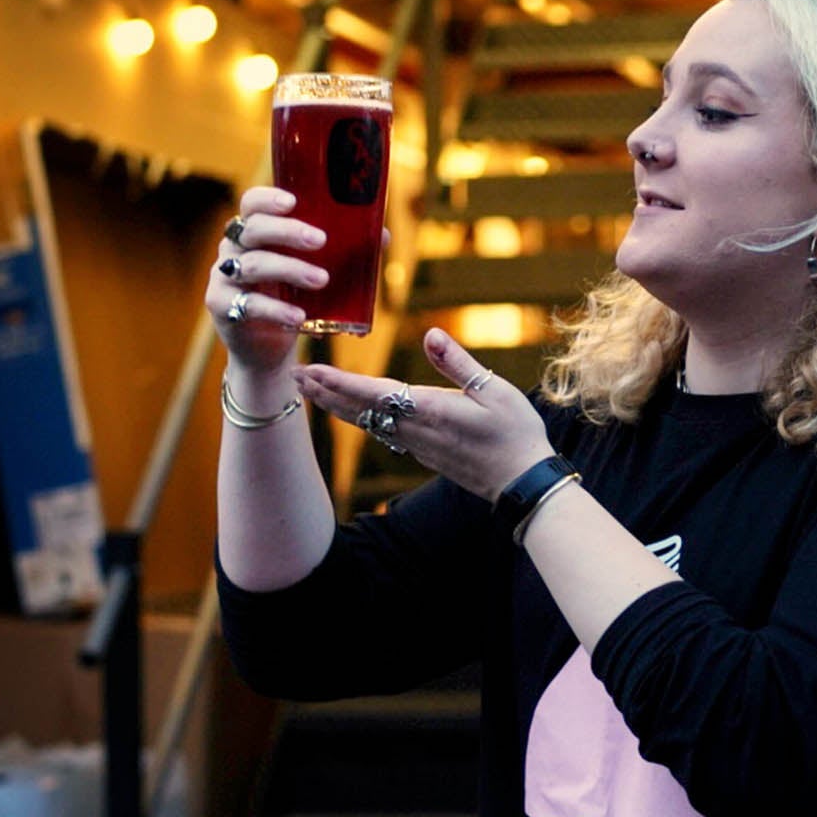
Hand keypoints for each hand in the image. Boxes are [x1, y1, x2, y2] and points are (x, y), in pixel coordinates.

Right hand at [208, 186, 342, 375]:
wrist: (266, 349)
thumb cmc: (292, 298)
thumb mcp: (315, 270)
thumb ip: (343, 251)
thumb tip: (382, 235)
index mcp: (255, 231)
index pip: (252, 203)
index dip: (268, 199)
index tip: (293, 202)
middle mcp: (234, 249)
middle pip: (253, 230)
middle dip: (288, 232)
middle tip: (321, 241)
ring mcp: (224, 277)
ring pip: (252, 265)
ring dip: (290, 269)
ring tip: (322, 280)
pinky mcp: (222, 306)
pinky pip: (248, 305)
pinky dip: (276, 310)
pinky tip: (299, 318)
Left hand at [294, 329, 554, 503]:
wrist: (523, 483)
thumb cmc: (515, 434)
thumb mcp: (495, 390)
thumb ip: (458, 363)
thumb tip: (430, 334)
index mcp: (430, 411)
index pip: (373, 393)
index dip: (339, 382)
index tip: (311, 371)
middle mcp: (415, 430)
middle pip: (358, 410)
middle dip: (324, 393)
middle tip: (293, 376)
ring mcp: (417, 446)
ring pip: (366, 423)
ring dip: (336, 406)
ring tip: (311, 391)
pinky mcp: (423, 453)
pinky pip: (381, 432)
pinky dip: (359, 418)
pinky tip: (352, 413)